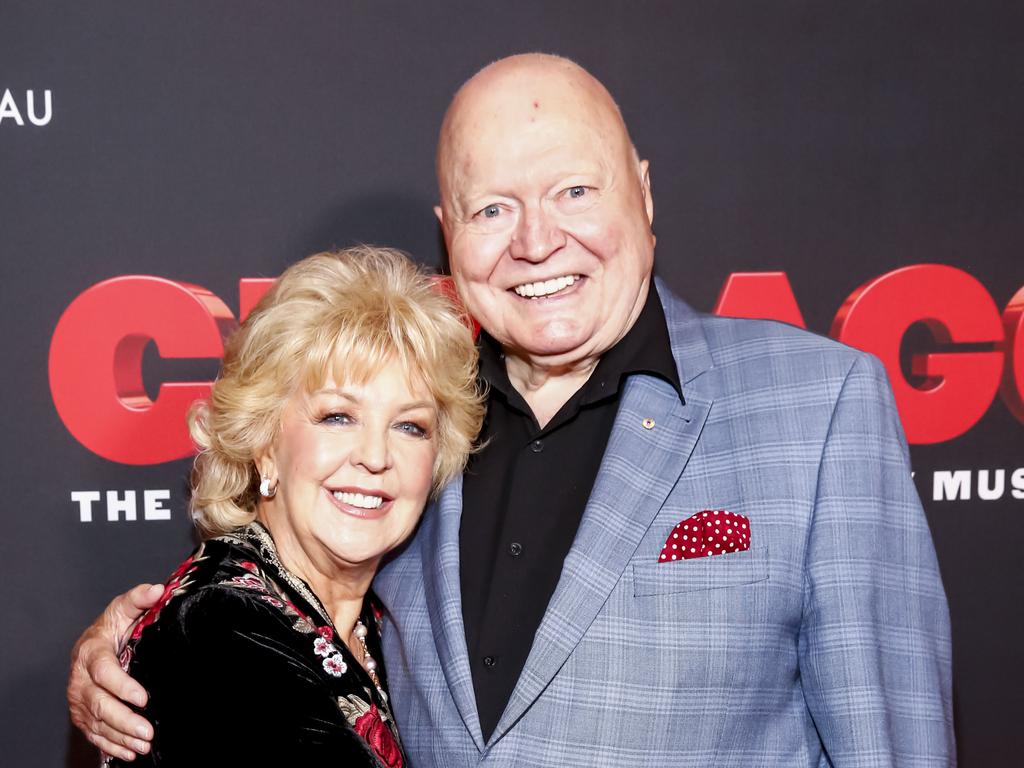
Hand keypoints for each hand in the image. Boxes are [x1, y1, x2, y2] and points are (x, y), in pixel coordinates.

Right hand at [68, 583, 163, 760]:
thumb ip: (138, 599)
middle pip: (100, 704)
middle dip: (124, 720)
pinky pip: (94, 734)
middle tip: (148, 731)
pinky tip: (129, 752)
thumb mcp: (123, 610)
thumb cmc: (111, 628)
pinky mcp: (82, 715)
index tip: (143, 697)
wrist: (90, 646)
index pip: (104, 672)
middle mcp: (80, 680)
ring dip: (121, 736)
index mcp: (91, 653)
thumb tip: (158, 589)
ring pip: (98, 723)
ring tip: (144, 745)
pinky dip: (112, 745)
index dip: (122, 686)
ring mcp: (79, 701)